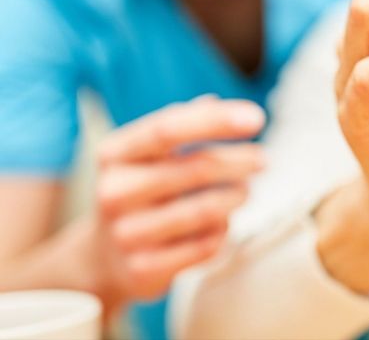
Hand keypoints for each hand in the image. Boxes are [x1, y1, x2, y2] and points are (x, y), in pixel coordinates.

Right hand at [90, 96, 264, 313]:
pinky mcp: (144, 268)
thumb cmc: (140, 190)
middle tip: (263, 160)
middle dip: (240, 161)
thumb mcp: (149, 153)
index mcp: (114, 153)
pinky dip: (223, 231)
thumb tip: (214, 101)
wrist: (104, 257)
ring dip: (236, 197)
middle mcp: (114, 191)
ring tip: (245, 191)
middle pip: (196, 168)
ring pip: (205, 210)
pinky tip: (222, 224)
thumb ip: (181, 124)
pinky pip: (205, 245)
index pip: (168, 128)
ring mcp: (126, 233)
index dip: (216, 121)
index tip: (256, 118)